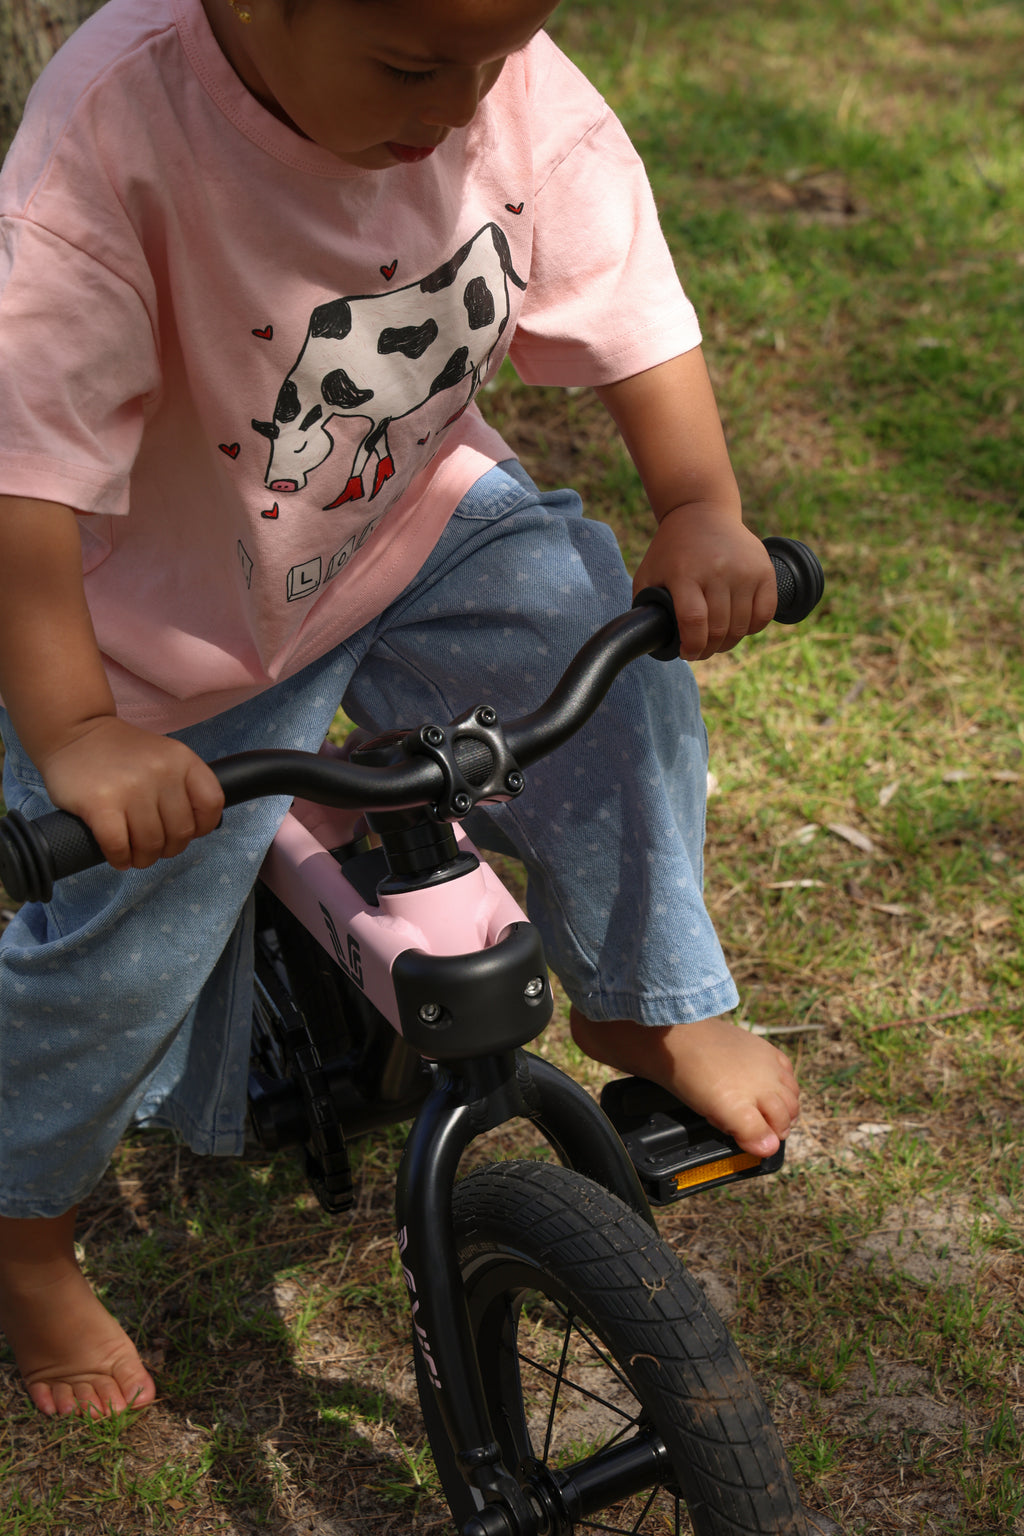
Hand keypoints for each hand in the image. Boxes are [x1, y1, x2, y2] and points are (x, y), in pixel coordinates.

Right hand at [36, 717, 224, 870]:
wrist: (74, 731)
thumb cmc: (121, 752)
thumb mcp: (164, 756)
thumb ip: (183, 785)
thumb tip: (195, 831)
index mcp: (182, 759)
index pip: (212, 804)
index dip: (201, 827)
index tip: (184, 831)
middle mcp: (161, 772)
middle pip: (181, 832)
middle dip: (168, 848)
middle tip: (153, 846)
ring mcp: (131, 788)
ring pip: (151, 844)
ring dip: (144, 858)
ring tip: (135, 854)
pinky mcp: (100, 804)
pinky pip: (119, 846)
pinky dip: (120, 859)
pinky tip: (118, 856)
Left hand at [633, 507, 777, 660]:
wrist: (702, 512)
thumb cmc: (671, 551)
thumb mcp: (648, 573)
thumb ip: (645, 606)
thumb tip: (650, 640)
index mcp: (685, 573)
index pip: (694, 621)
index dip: (692, 646)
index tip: (688, 653)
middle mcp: (718, 570)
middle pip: (720, 628)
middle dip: (709, 649)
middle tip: (701, 650)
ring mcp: (744, 570)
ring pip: (742, 626)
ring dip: (729, 642)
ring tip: (718, 640)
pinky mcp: (764, 569)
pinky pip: (765, 613)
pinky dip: (753, 627)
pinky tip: (740, 626)